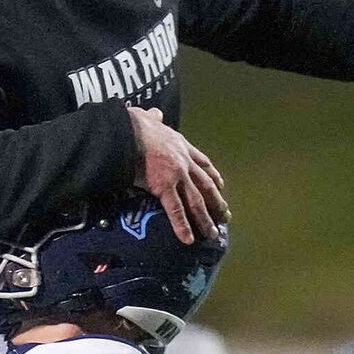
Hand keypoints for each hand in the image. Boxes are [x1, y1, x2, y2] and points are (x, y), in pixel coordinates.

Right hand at [129, 107, 225, 244]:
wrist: (129, 131)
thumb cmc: (134, 124)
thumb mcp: (149, 118)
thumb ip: (154, 119)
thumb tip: (153, 114)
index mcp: (181, 145)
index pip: (203, 163)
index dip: (213, 176)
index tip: (221, 186)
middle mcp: (184, 161)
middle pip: (205, 185)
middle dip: (216, 202)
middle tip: (225, 217)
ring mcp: (177, 175)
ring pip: (196, 201)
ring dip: (205, 219)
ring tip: (212, 234)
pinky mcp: (164, 186)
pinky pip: (175, 210)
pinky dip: (182, 226)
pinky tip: (188, 239)